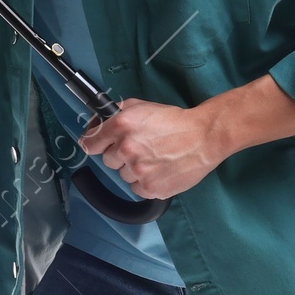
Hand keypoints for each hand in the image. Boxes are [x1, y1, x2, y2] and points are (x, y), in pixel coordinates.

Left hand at [77, 97, 226, 198]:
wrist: (204, 138)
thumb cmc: (174, 121)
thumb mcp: (141, 106)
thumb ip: (115, 113)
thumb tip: (95, 125)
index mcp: (121, 125)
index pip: (90, 143)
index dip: (95, 144)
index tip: (99, 146)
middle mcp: (126, 148)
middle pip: (107, 161)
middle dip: (120, 155)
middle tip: (140, 148)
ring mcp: (138, 170)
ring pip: (123, 176)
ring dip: (134, 169)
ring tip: (154, 158)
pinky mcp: (150, 188)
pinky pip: (136, 188)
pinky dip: (145, 182)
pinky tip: (159, 170)